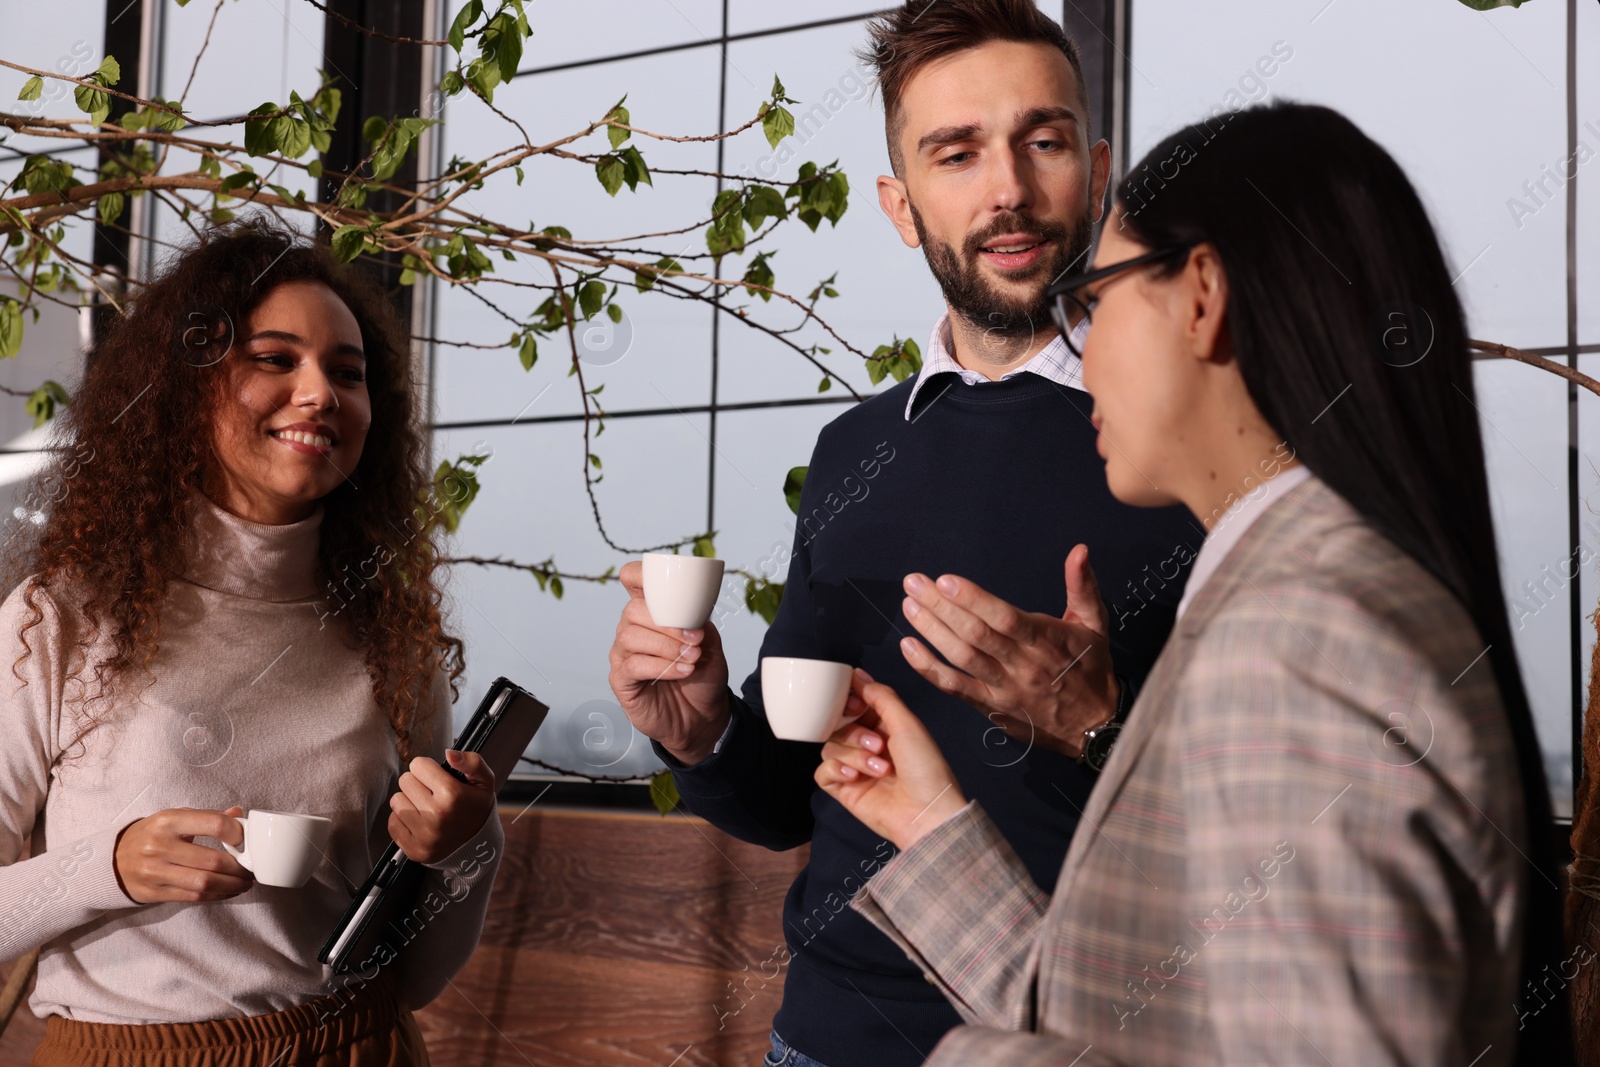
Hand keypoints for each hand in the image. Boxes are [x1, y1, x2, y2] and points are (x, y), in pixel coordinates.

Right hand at [113, 806, 253, 903]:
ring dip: (231, 885)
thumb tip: (239, 814)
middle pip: (212, 860)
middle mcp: (159, 846)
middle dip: (239, 868)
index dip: (237, 834)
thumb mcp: (174, 818)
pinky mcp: (153, 893)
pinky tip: (227, 891)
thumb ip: (207, 817)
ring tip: (244, 883)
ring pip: (204, 883)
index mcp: (168, 821)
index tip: (246, 841)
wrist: (112, 860)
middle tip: (251, 869)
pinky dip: (216, 896)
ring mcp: (155, 871)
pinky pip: (193, 898)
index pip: (213, 824)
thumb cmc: (152, 835)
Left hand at [389, 749, 495, 863]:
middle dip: (417, 783)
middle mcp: (436, 815)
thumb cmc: (476, 808)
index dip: (427, 768)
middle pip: (404, 781)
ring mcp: (424, 835)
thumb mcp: (485, 781)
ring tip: (425, 807)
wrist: (479, 847)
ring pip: (396, 801)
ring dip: (409, 801)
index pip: (418, 765)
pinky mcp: (414, 849)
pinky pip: (392, 823)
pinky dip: (403, 821)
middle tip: (431, 793)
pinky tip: (420, 822)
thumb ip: (472, 762)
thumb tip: (449, 753)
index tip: (436, 777)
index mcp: (452, 794)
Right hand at [607, 559, 731, 763]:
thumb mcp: (709, 641)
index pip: (632, 581)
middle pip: (633, 610)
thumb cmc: (703, 674)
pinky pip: (633, 664)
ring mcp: (623, 654)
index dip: (639, 575)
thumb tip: (689, 609)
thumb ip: (698, 619)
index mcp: (652, 612)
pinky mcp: (621, 680)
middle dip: (668, 624)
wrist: (704, 714)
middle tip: (695, 640)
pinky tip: (683, 671)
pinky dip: (662, 666)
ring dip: (667, 646)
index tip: (663, 584)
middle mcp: (632, 629)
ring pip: (631, 636)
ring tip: (691, 658)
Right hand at [815, 669, 967, 849]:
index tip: (856, 704)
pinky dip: (836, 770)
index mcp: (885, 726)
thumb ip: (881, 696)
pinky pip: (822, 771)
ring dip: (853, 755)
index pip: (854, 704)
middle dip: (855, 733)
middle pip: (838, 724)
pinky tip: (854, 777)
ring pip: (830, 746)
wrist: (927, 813)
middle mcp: (868, 745)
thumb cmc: (926, 769)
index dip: (850, 701)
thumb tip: (857, 674)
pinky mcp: (844, 790)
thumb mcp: (907, 723)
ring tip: (879, 769)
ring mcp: (855, 768)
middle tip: (878, 745)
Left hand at [898, 543, 1117, 758]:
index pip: (1005, 618)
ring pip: (962, 658)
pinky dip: (929, 669)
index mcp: (1046, 640)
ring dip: (931, 632)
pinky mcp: (991, 707)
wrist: (1094, 727)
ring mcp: (1004, 688)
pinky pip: (955, 687)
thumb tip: (1079, 550)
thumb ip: (1083, 587)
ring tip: (909, 607)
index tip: (945, 581)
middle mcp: (1022, 665)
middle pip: (975, 635)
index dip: (973, 600)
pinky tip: (909, 647)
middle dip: (940, 607)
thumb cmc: (1092, 669)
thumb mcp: (1095, 625)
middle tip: (914, 584)